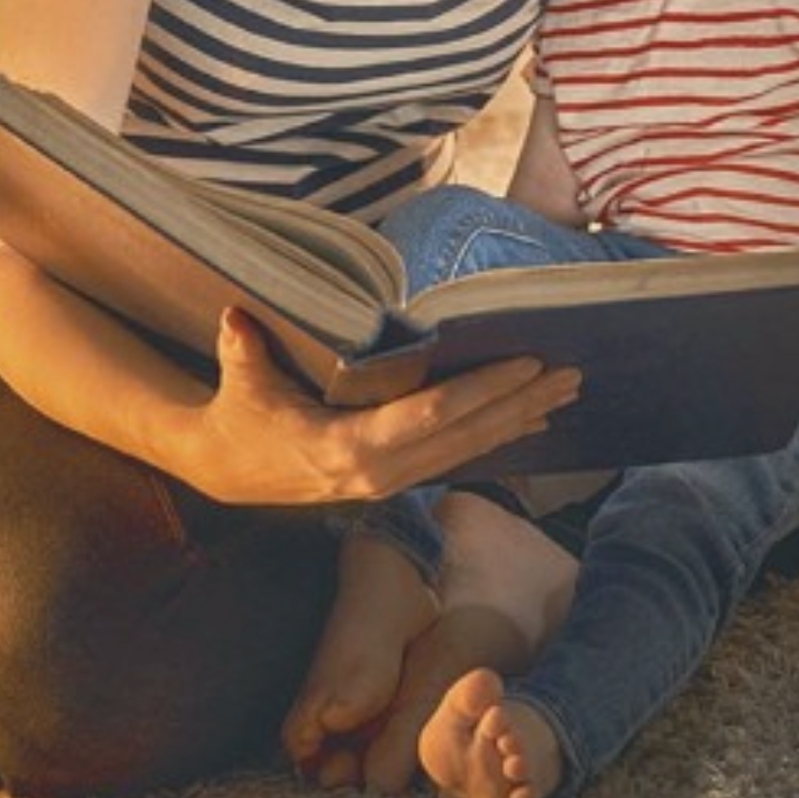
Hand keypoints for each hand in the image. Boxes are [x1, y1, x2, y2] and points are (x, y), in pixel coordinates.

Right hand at [182, 307, 579, 507]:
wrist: (227, 471)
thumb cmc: (238, 418)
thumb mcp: (240, 382)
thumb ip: (242, 349)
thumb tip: (237, 315)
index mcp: (348, 448)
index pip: (431, 416)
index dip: (482, 389)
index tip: (526, 363)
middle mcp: (379, 473)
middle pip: (466, 436)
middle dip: (520, 403)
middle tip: (571, 372)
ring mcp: (389, 482)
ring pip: (469, 451)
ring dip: (518, 420)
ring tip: (565, 393)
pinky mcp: (393, 480)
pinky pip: (457, 457)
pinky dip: (495, 436)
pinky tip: (529, 421)